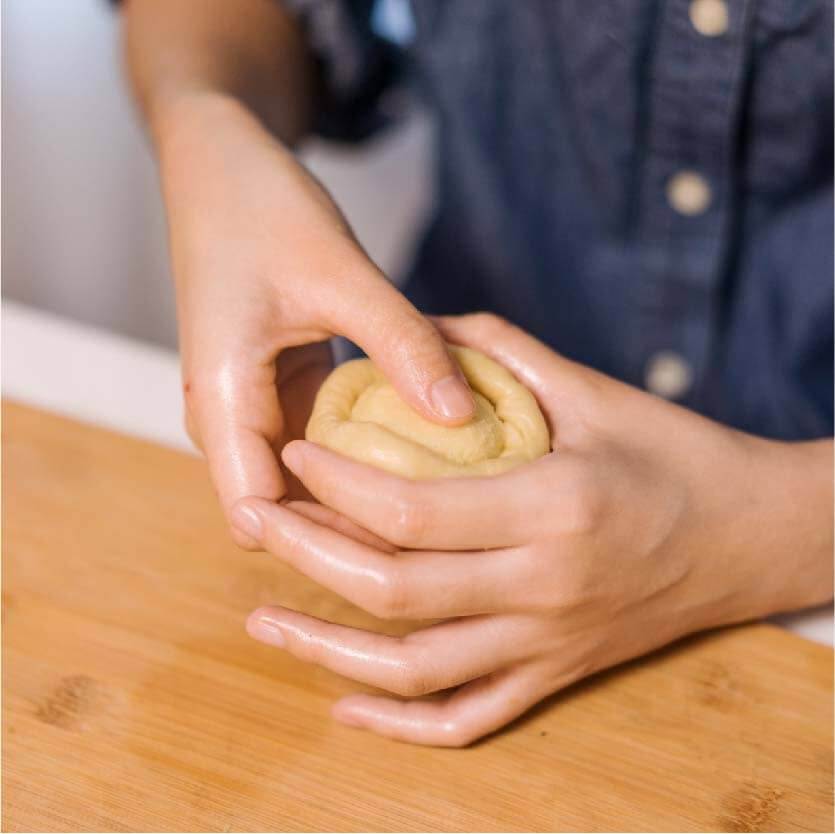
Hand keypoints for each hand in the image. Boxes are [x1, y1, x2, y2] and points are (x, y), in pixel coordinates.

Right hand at [157, 93, 473, 543]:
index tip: (409, 538)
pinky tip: (425, 445)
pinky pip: (324, 442)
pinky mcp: (280, 392)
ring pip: (310, 481)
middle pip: (289, 508)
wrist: (220, 164)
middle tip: (446, 523)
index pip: (259, 514)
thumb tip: (462, 417)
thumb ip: (402, 345)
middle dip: (360, 522)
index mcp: (220, 402)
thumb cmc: (259, 208)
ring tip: (446, 491)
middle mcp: (230, 420)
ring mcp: (255, 408)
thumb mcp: (339, 274)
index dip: (328, 538)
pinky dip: (369, 449)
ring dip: (369, 486)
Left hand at [233, 313, 833, 745]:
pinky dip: (399, 724)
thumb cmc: (676, 454)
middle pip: (395, 591)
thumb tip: (420, 322)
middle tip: (257, 521)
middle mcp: (544, 586)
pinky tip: (344, 704)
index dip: (335, 484)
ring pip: (416, 670)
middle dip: (307, 555)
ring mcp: (548, 643)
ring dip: (328, 651)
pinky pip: (469, 718)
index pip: (411, 509)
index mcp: (553, 506)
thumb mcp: (594, 389)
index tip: (293, 453)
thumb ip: (501, 350)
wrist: (751, 537)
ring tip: (264, 621)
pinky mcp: (556, 674)